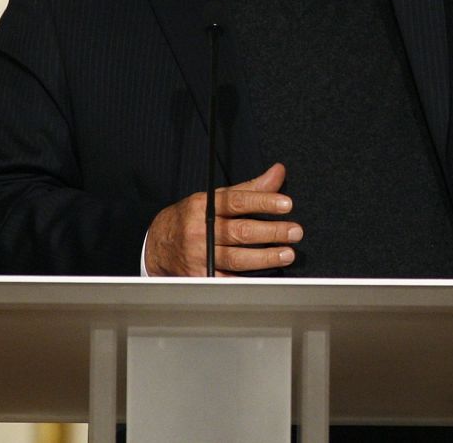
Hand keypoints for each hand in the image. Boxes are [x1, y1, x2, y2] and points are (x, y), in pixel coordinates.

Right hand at [144, 163, 300, 276]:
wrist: (157, 247)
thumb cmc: (191, 219)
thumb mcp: (215, 198)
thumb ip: (249, 189)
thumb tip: (278, 172)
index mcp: (204, 207)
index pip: (238, 202)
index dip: (263, 202)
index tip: (286, 204)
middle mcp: (200, 231)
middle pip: (240, 232)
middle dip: (272, 232)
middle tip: (295, 231)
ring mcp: (199, 256)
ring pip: (236, 258)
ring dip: (265, 257)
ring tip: (287, 254)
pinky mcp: (199, 276)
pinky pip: (227, 280)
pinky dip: (247, 279)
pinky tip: (266, 276)